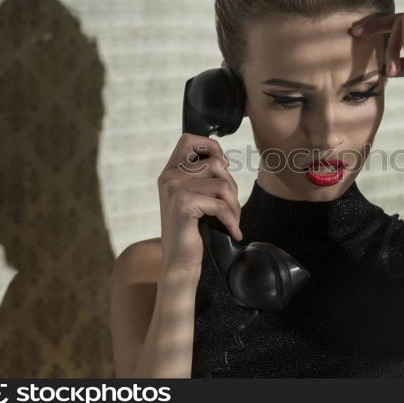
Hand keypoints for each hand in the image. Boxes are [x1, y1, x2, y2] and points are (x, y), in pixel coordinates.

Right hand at [157, 133, 242, 270]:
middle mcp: (169, 177)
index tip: (223, 167)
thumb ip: (203, 177)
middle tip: (231, 208)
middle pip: (216, 164)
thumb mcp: (196, 198)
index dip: (211, 146)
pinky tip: (233, 231)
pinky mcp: (183, 204)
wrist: (179, 262)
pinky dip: (231, 220)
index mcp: (170, 172)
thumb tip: (225, 160)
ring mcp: (174, 189)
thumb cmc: (192, 231)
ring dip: (234, 204)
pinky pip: (220, 204)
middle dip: (231, 187)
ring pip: (222, 183)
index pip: (189, 140)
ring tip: (232, 220)